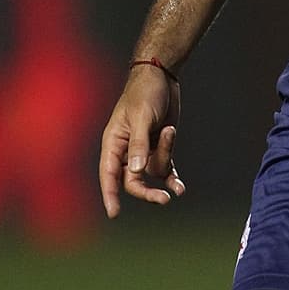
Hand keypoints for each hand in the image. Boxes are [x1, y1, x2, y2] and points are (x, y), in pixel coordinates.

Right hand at [99, 64, 184, 218]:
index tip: (114, 213)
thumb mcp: (141, 118)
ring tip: (169, 131)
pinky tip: (180, 187)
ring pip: (153, 173)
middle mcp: (126, 150)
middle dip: (147, 190)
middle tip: (164, 199)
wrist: (162, 76)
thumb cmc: (145, 93)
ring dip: (165, 158)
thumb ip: (138, 145)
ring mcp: (144, 150)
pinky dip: (172, 177)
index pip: (108, 174)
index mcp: (113, 142)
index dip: (110, 194)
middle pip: (133, 181)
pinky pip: (165, 170)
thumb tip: (136, 173)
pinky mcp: (160, 148)